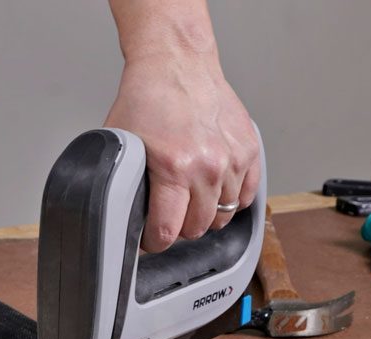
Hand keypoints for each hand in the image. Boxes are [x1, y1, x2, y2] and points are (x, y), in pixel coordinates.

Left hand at [104, 51, 259, 251]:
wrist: (177, 65)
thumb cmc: (148, 100)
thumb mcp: (121, 146)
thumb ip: (124, 183)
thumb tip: (121, 214)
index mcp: (174, 168)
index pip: (169, 232)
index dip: (154, 242)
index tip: (150, 239)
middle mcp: (208, 166)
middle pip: (197, 228)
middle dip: (178, 229)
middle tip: (167, 217)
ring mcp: (233, 159)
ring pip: (223, 216)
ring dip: (205, 216)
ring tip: (189, 203)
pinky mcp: (249, 151)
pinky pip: (247, 196)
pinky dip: (231, 202)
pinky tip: (213, 194)